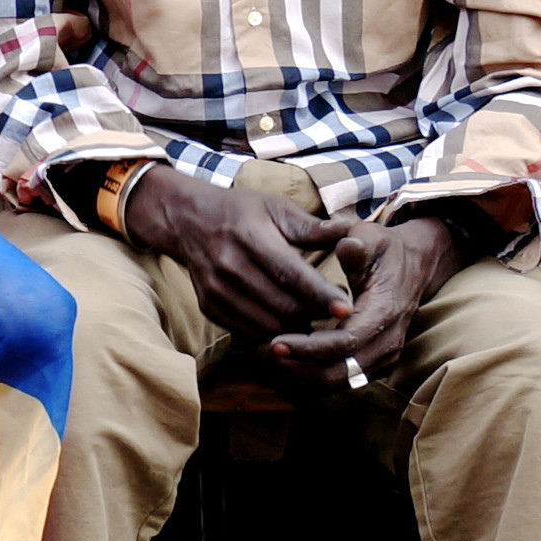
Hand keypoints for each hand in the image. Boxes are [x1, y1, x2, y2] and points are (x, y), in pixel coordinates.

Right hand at [122, 167, 352, 337]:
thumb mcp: (276, 208)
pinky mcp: (209, 307)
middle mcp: (228, 267)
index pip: (291, 274)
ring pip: (268, 325)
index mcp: (249, 237)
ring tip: (315, 317)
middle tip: (337, 312)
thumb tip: (353, 233)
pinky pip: (249, 332)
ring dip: (297, 327)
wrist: (188, 221)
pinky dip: (274, 332)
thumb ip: (313, 227)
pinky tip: (287, 321)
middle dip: (315, 314)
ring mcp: (216, 291)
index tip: (348, 308)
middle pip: (282, 306)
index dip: (321, 295)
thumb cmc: (242, 212)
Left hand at [268, 216, 458, 384]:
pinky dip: (313, 376)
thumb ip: (358, 244)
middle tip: (265, 353)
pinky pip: (342, 380)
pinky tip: (287, 362)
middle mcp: (388, 342)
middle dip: (300, 368)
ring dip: (303, 376)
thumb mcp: (372, 238)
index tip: (275, 342)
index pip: (344, 342)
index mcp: (385, 313)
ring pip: (339, 382)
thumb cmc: (384, 250)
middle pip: (340, 372)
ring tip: (270, 359)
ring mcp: (384, 357)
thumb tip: (347, 246)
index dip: (308, 347)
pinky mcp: (375, 364)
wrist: (413, 266)